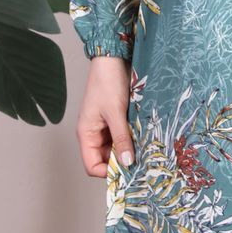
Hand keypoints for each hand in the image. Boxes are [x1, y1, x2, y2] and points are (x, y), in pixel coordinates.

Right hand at [75, 55, 134, 177]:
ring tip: (145, 151)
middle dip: (122, 163)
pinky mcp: (116, 121)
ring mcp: (105, 128)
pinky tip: (144, 140)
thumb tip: (127, 163)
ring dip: (129, 152)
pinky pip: (123, 139)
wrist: (113, 59)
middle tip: (142, 164)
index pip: (92, 166)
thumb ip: (121, 139)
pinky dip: (132, 141)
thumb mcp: (116, 113)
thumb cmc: (107, 82)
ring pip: (116, 150)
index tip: (128, 172)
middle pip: (105, 160)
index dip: (107, 173)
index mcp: (86, 134)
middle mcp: (94, 134)